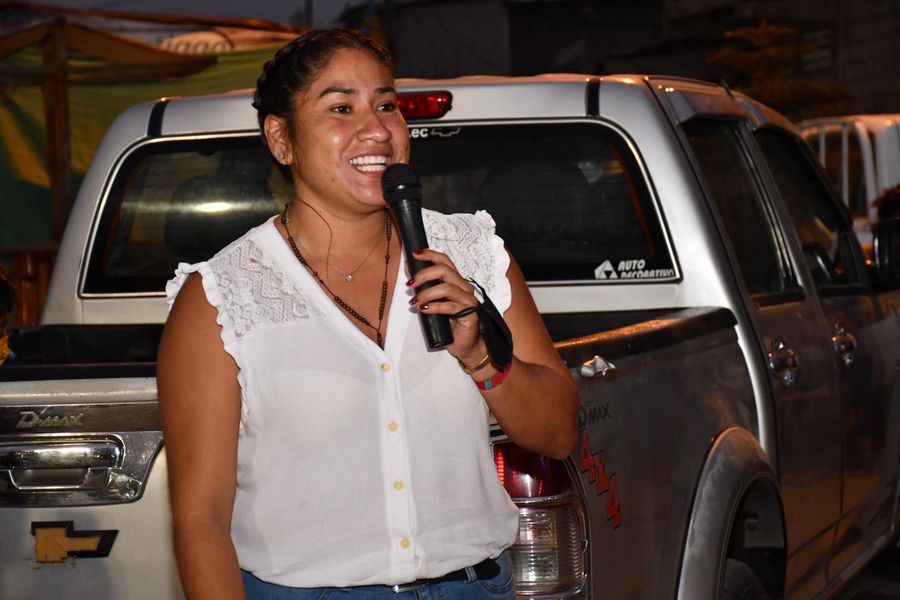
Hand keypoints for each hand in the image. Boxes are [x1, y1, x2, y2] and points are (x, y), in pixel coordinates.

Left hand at [407, 248, 485, 363]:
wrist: (465, 346)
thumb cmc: (449, 324)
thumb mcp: (434, 302)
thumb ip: (425, 287)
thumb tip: (409, 269)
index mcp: (457, 282)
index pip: (445, 262)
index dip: (431, 255)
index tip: (415, 254)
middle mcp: (465, 288)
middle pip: (445, 271)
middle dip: (424, 275)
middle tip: (410, 284)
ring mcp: (469, 300)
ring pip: (447, 288)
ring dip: (427, 293)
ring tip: (414, 302)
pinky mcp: (470, 314)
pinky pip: (450, 306)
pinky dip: (435, 307)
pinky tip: (424, 309)